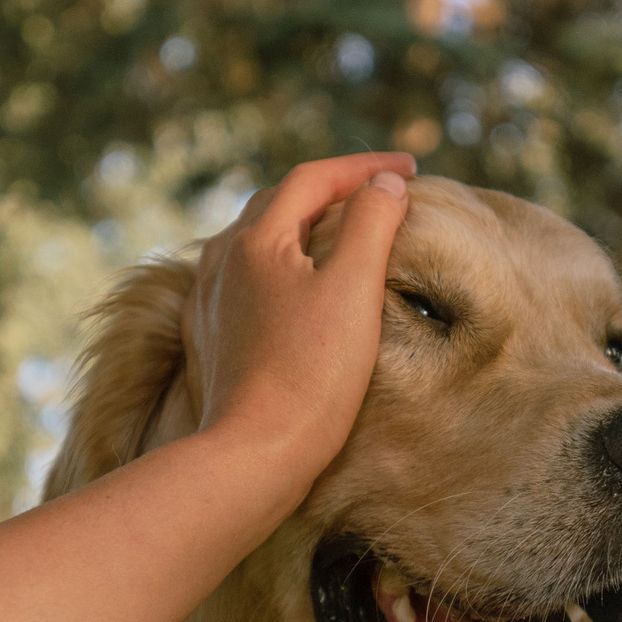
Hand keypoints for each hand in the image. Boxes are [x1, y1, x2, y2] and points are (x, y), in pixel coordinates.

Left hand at [181, 153, 413, 480]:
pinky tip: (294, 286)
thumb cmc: (311, 373)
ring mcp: (210, 301)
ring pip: (258, 242)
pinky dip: (281, 267)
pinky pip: (245, 282)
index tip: (412, 169)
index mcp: (256, 239)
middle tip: (379, 195)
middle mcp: (222, 261)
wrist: (254, 454)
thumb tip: (384, 184)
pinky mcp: (210, 339)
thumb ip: (372, 222)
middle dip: (332, 191)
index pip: (313, 178)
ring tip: (340, 233)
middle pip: (280, 204)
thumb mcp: (354, 288)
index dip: (364, 167)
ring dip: (302, 227)